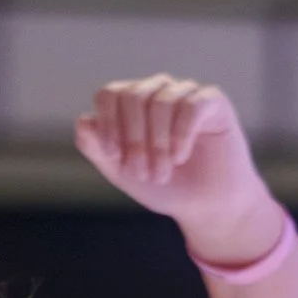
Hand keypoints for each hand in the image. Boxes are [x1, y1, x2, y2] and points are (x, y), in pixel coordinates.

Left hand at [72, 77, 279, 265]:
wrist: (208, 206)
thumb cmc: (166, 188)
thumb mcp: (123, 173)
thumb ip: (98, 149)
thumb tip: (84, 121)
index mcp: (133, 103)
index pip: (110, 94)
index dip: (108, 123)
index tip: (113, 155)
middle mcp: (158, 91)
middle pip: (133, 95)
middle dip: (134, 138)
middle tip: (142, 172)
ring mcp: (185, 93)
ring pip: (160, 101)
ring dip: (157, 143)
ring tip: (163, 172)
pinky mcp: (212, 101)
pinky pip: (190, 105)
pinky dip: (181, 134)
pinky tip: (180, 157)